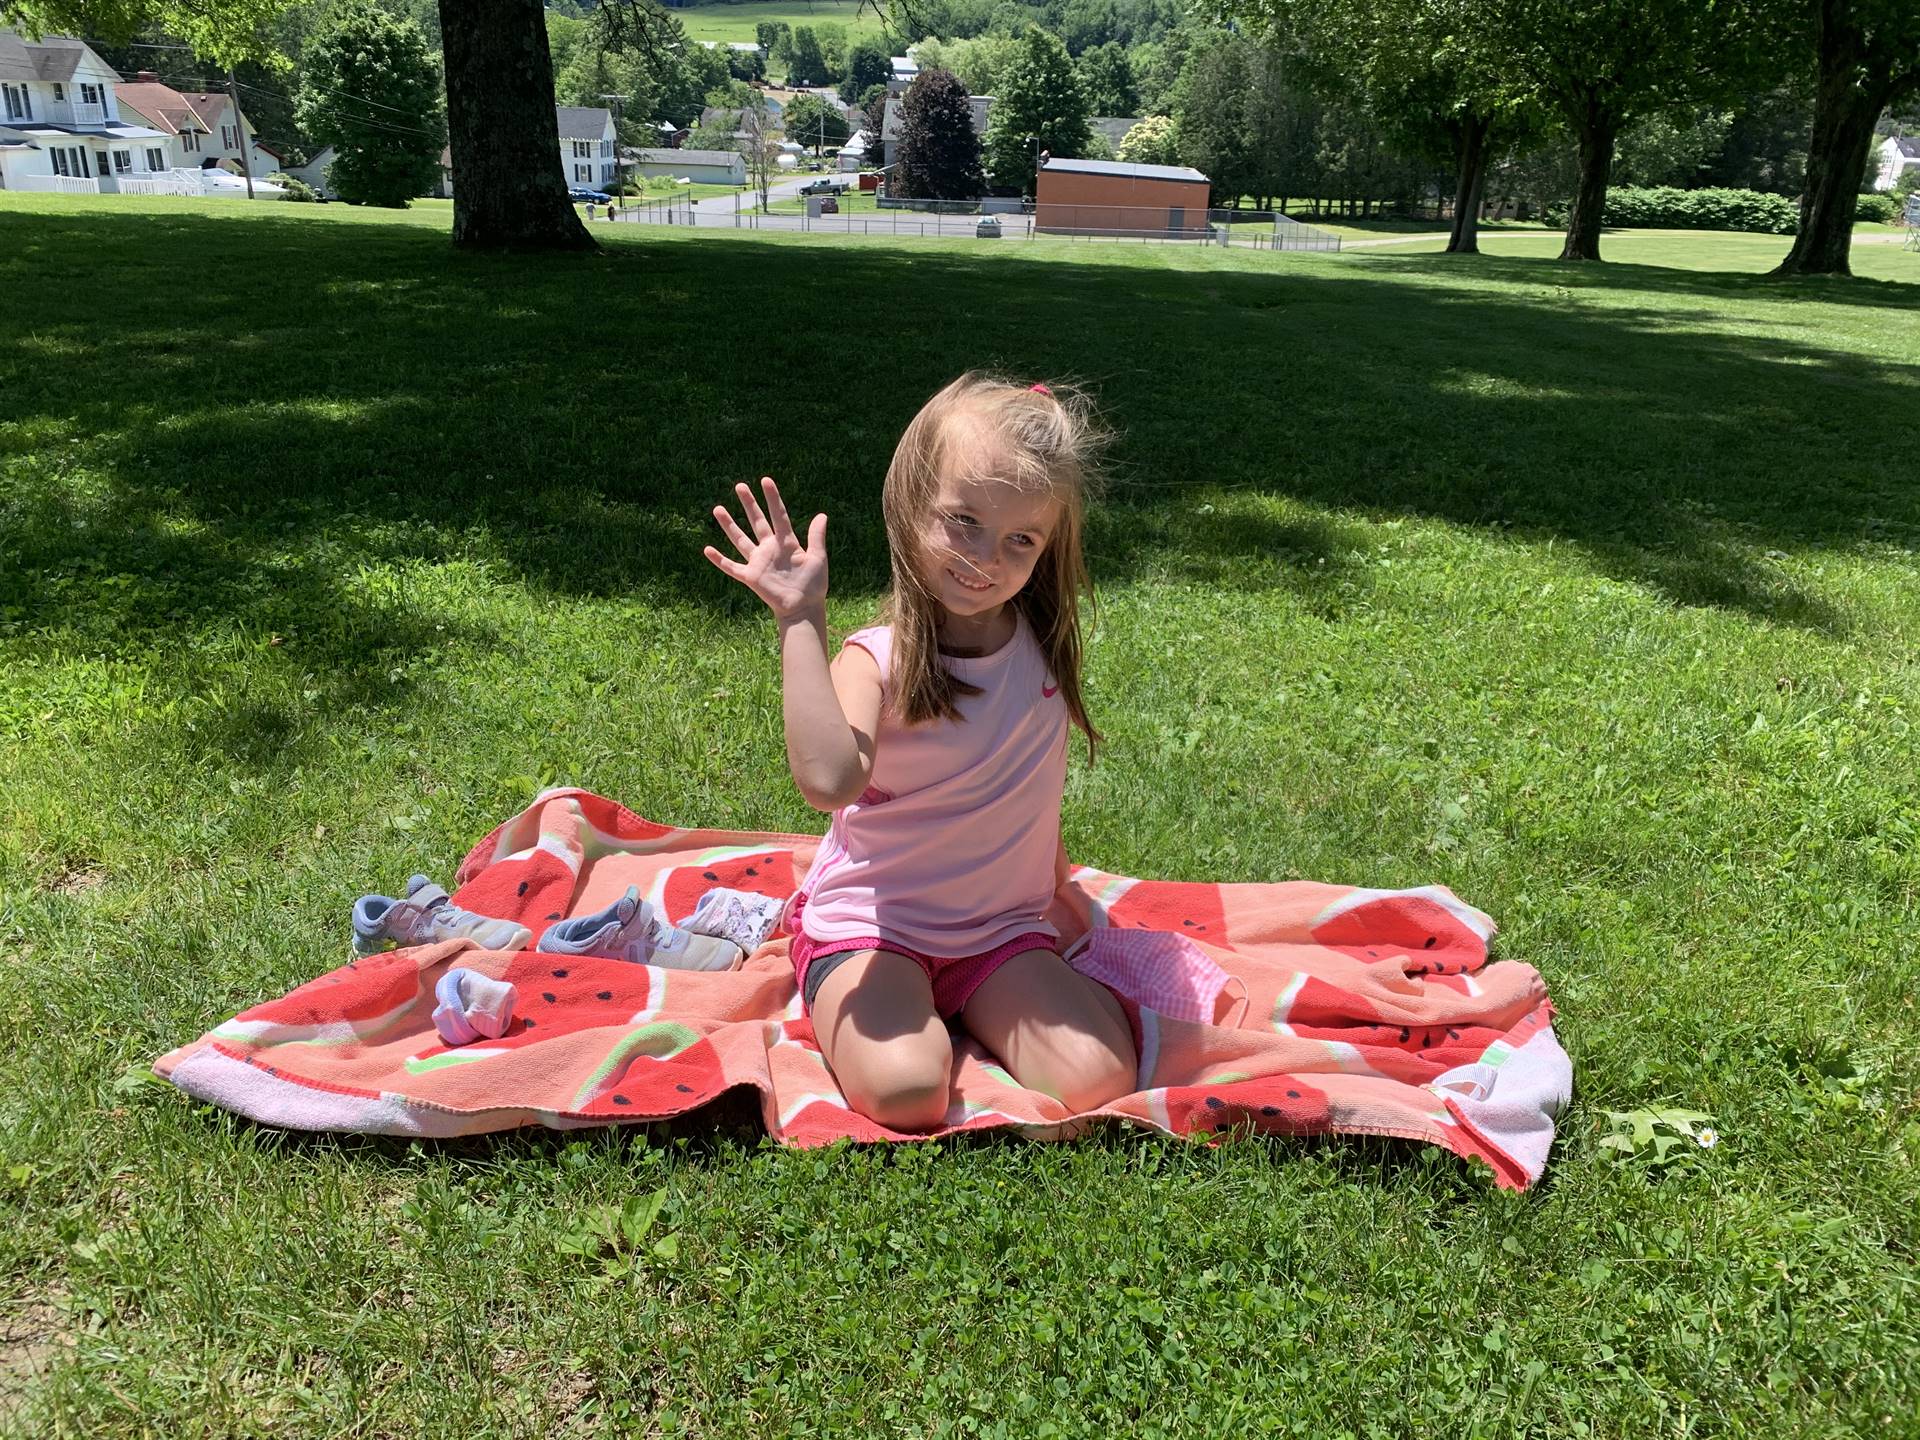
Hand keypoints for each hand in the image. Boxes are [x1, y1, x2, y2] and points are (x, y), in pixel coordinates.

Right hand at [704, 477, 828, 619]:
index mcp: (787, 543)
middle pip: (756, 521)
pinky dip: (719, 559)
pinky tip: (707, 549)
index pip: (778, 516)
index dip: (772, 498)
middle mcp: (769, 549)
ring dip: (729, 525)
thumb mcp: (818, 558)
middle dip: (749, 504)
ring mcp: (758, 562)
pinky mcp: (751, 577)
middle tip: (740, 486)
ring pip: (740, 539)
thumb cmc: (814, 585)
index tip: (765, 480)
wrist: (804, 608)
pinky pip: (731, 567)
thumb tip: (822, 515)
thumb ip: (816, 537)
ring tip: (718, 509)